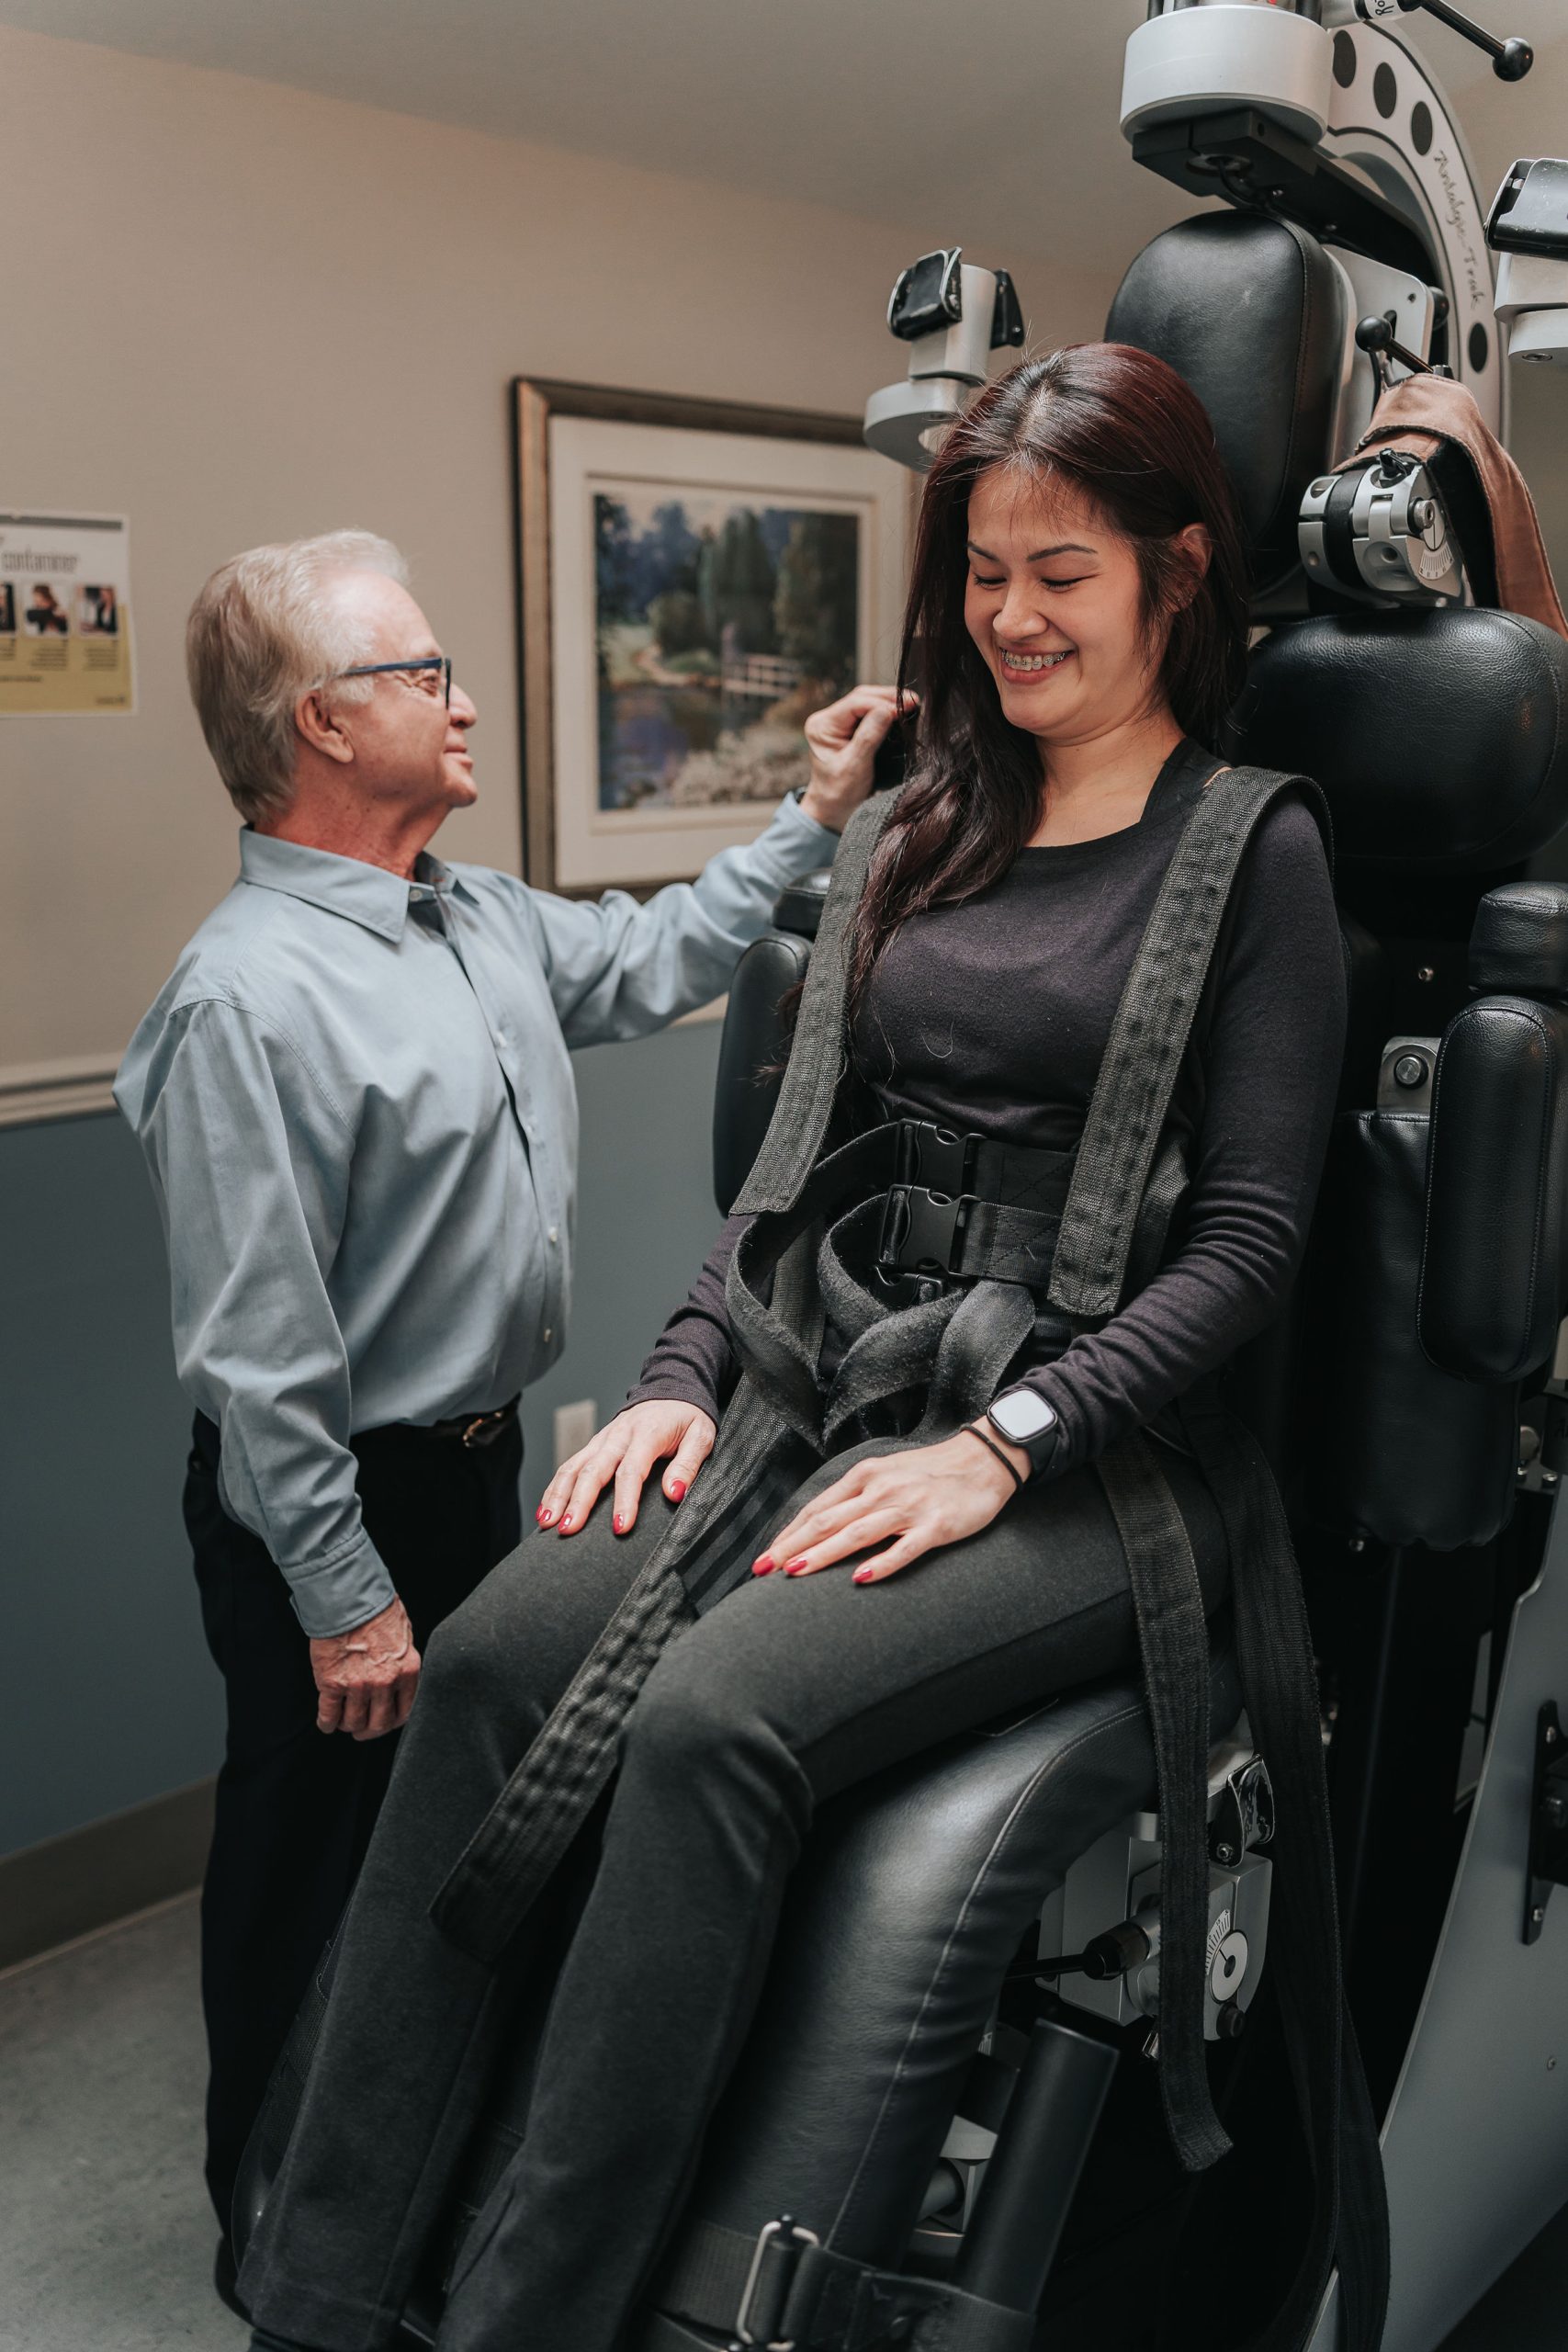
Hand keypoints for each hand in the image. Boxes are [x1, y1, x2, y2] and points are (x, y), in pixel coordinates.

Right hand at [309, 1596, 420, 1740]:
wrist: (350, 1598)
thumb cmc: (377, 1609)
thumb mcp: (404, 1636)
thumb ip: (402, 1662)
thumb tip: (398, 1677)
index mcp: (407, 1671)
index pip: (405, 1711)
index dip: (391, 1722)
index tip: (384, 1724)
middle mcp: (385, 1682)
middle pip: (379, 1723)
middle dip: (369, 1731)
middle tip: (361, 1731)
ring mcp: (358, 1685)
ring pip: (354, 1722)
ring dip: (347, 1725)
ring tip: (343, 1722)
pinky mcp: (332, 1683)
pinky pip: (329, 1714)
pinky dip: (326, 1723)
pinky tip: (326, 1723)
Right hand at [536, 1400, 717, 1537]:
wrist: (672, 1389)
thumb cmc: (686, 1417)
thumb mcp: (701, 1436)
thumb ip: (688, 1465)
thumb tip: (675, 1493)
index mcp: (647, 1433)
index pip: (631, 1470)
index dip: (624, 1501)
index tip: (620, 1527)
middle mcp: (618, 1435)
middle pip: (592, 1470)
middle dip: (578, 1502)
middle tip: (568, 1529)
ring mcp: (602, 1439)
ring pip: (573, 1466)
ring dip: (558, 1495)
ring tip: (547, 1523)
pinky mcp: (595, 1444)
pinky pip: (570, 1465)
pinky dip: (555, 1487)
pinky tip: (546, 1509)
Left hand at [753, 1423, 1030, 1585]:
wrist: (984, 1459)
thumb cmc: (932, 1472)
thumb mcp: (887, 1476)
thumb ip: (856, 1498)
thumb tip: (821, 1527)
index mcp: (865, 1477)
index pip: (817, 1509)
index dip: (789, 1534)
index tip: (765, 1557)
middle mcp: (881, 1490)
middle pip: (828, 1522)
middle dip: (792, 1547)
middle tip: (763, 1569)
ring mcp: (908, 1507)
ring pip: (856, 1533)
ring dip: (823, 1554)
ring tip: (795, 1572)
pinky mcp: (936, 1525)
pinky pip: (903, 1547)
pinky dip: (881, 1562)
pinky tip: (861, 1578)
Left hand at [797, 684, 916, 832]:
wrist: (834, 809)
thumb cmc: (840, 793)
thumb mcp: (855, 766)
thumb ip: (869, 736)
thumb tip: (887, 709)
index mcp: (822, 726)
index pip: (855, 704)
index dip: (882, 703)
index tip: (906, 707)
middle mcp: (827, 719)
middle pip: (861, 697)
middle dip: (887, 698)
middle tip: (914, 702)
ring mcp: (838, 722)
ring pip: (867, 702)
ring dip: (888, 702)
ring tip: (911, 705)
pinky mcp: (849, 728)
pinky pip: (869, 712)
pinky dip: (886, 711)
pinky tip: (901, 713)